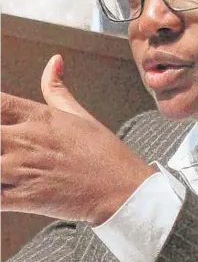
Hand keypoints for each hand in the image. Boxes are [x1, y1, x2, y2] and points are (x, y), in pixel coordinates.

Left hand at [1, 55, 155, 224]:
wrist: (121, 189)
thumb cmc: (105, 154)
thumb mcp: (81, 114)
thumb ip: (57, 88)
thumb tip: (54, 62)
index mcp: (41, 116)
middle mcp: (27, 140)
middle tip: (4, 143)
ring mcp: (23, 169)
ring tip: (6, 164)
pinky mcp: (24, 198)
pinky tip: (6, 186)